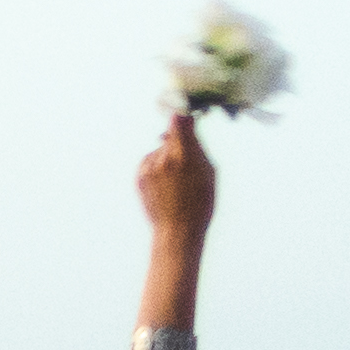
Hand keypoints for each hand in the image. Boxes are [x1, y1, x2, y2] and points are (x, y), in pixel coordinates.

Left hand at [135, 109, 214, 243]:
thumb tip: (189, 124)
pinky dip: (157, 167)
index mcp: (185, 154)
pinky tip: (166, 185)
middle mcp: (164, 157)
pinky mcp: (139, 176)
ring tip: (177, 181)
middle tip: (187, 160)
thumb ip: (198, 145)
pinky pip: (150, 161)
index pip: (179, 119)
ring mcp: (149, 167)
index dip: (184, 118)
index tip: (188, 120)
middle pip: (170, 134)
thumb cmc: (201, 203)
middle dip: (179, 140)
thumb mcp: (209, 171)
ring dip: (168, 156)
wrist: (177, 231)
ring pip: (160, 149)